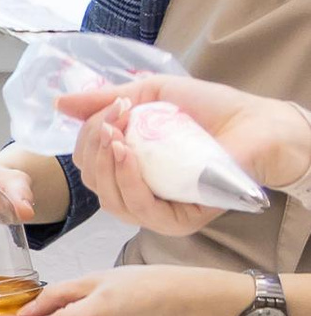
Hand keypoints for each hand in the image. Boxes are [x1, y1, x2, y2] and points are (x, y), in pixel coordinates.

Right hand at [58, 70, 310, 234]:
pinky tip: (129, 155)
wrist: (256, 122)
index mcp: (128, 169)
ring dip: (105, 165)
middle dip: (94, 147)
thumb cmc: (208, 109)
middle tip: (114, 117)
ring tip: (117, 134)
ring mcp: (158, 211)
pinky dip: (128, 181)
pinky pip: (140, 209)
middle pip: (93, 183)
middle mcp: (139, 193)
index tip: (110, 107)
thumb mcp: (149, 95)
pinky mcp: (179, 221)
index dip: (87, 137)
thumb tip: (59, 103)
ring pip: (110, 200)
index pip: (88, 164)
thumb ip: (104, 100)